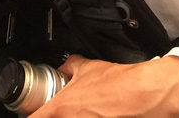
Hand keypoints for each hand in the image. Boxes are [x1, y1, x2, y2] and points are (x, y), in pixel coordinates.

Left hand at [29, 54, 178, 117]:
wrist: (147, 94)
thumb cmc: (120, 83)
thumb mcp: (87, 66)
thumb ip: (69, 67)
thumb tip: (64, 68)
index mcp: (61, 109)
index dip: (31, 115)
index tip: (32, 113)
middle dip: (55, 115)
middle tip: (68, 110)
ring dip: (76, 116)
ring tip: (88, 111)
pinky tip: (98, 114)